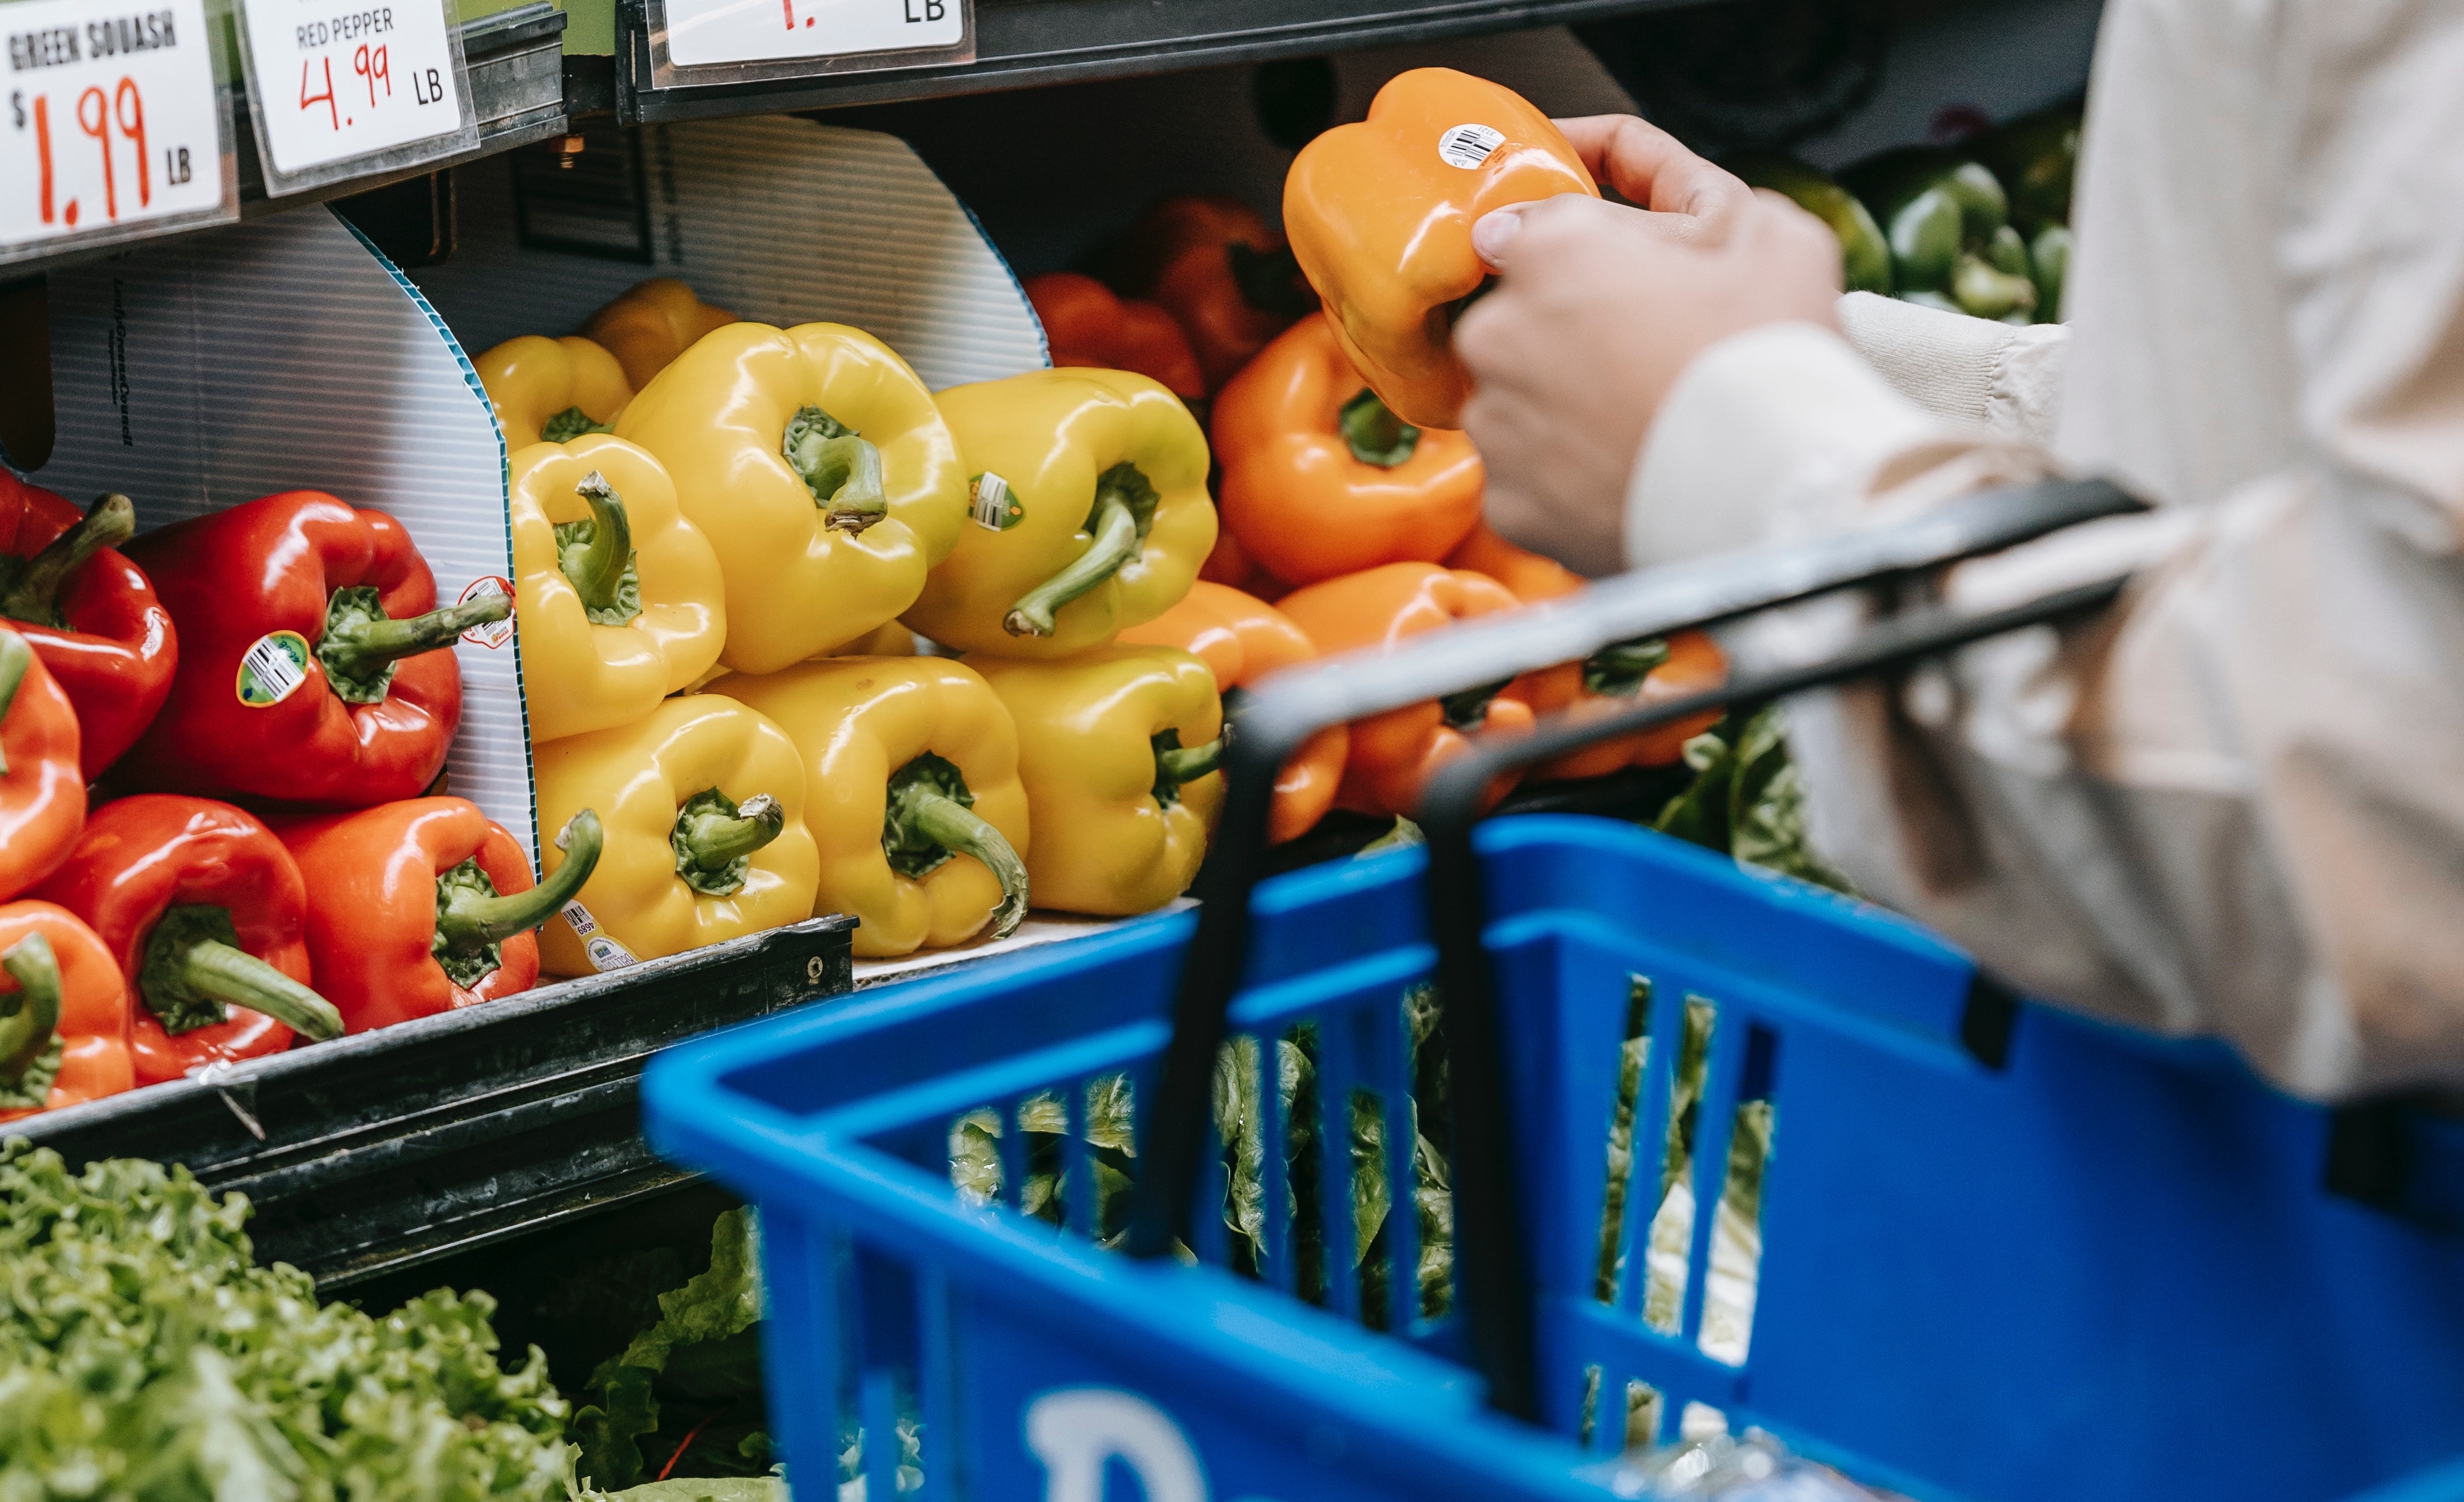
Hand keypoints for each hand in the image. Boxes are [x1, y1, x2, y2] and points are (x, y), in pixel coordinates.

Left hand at [1456, 116, 1842, 574]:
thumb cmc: (1775, 358)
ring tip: (1644, 423)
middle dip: (1576, 330)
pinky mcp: (1506, 502)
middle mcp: (1498, 334)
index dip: (1595, 251)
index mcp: (1550, 252)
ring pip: (1521, 399)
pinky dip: (1567, 476)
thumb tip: (1652, 217)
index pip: (1540, 228)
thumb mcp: (1768, 235)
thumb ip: (1695, 196)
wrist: (1779, 499)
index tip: (1630, 278)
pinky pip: (1528, 476)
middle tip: (1651, 357)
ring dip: (1568, 404)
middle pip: (1524, 318)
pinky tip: (1627, 474)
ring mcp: (1497, 425)